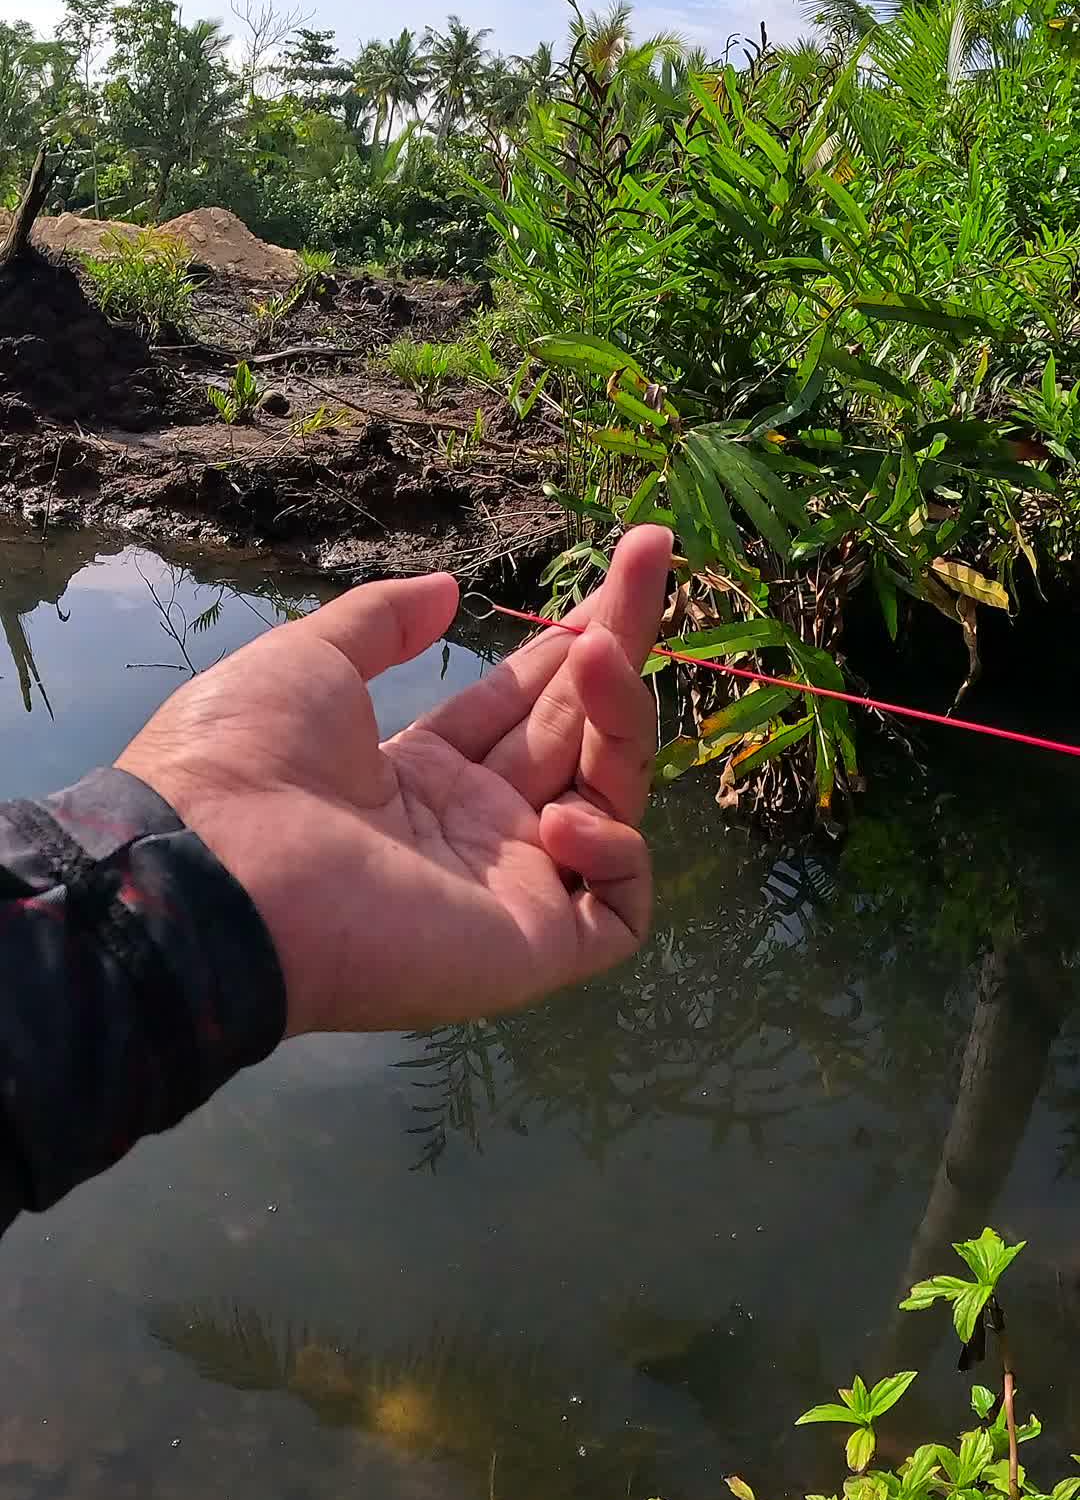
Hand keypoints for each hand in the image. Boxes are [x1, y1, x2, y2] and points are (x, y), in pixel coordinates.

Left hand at [117, 525, 671, 1034]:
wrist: (214, 870)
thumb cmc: (247, 762)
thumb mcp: (311, 660)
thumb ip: (384, 622)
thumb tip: (446, 588)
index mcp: (422, 773)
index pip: (524, 705)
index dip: (570, 643)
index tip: (619, 571)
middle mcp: (476, 828)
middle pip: (576, 732)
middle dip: (617, 644)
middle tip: (654, 552)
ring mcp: (510, 888)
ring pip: (612, 800)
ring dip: (622, 720)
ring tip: (600, 653)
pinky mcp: (533, 947)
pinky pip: (618, 908)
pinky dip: (616, 852)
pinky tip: (564, 815)